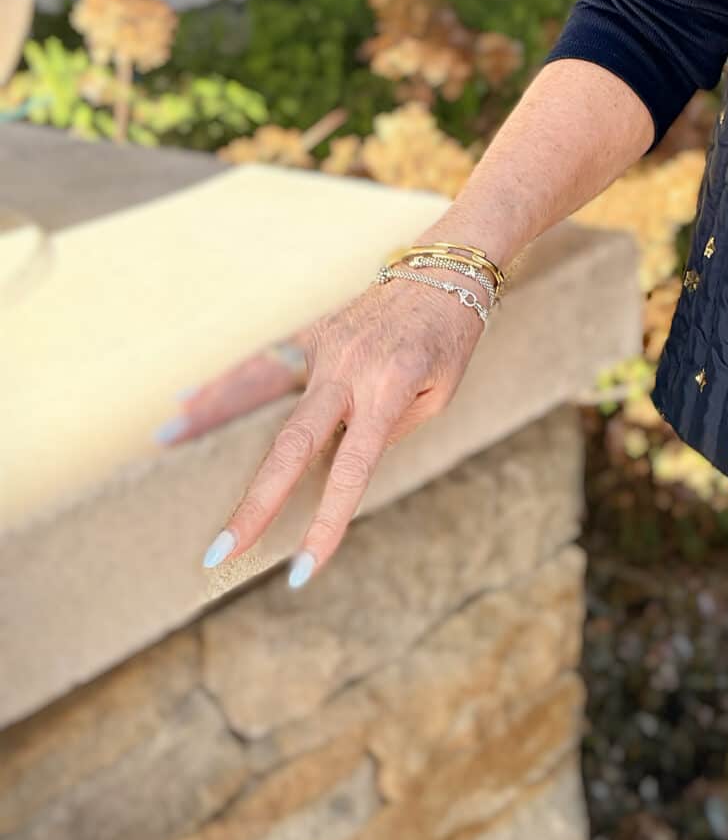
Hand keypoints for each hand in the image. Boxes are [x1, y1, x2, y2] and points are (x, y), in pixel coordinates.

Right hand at [166, 269, 488, 587]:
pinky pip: (264, 363)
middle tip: (219, 549)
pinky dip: (224, 384)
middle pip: (292, 442)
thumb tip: (334, 464)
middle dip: (256, 501)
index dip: (327, 524)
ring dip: (212, 421)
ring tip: (165, 447)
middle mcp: (349, 366)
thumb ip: (387, 430)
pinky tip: (186, 403)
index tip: (301, 572)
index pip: (352, 470)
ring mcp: (325, 345)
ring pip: (261, 390)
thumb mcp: (438, 393)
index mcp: (389, 388)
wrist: (448, 268)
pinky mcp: (313, 332)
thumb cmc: (451, 340)